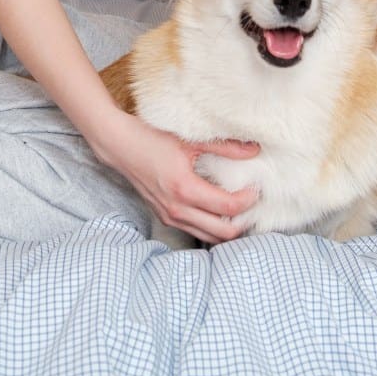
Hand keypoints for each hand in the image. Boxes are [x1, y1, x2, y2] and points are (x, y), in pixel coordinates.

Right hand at [102, 111, 258, 243]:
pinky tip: (218, 209)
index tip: (256, 187)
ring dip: (227, 227)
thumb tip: (254, 150)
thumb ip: (225, 146)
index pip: (228, 207)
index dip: (248, 200)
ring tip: (239, 208)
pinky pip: (195, 230)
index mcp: (185, 189)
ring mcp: (170, 217)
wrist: (120, 145)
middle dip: (243, 220)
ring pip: (209, 237)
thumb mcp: (190, 139)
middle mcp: (177, 210)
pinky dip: (211, 226)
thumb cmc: (152, 138)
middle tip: (251, 201)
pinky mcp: (165, 216)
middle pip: (223, 233)